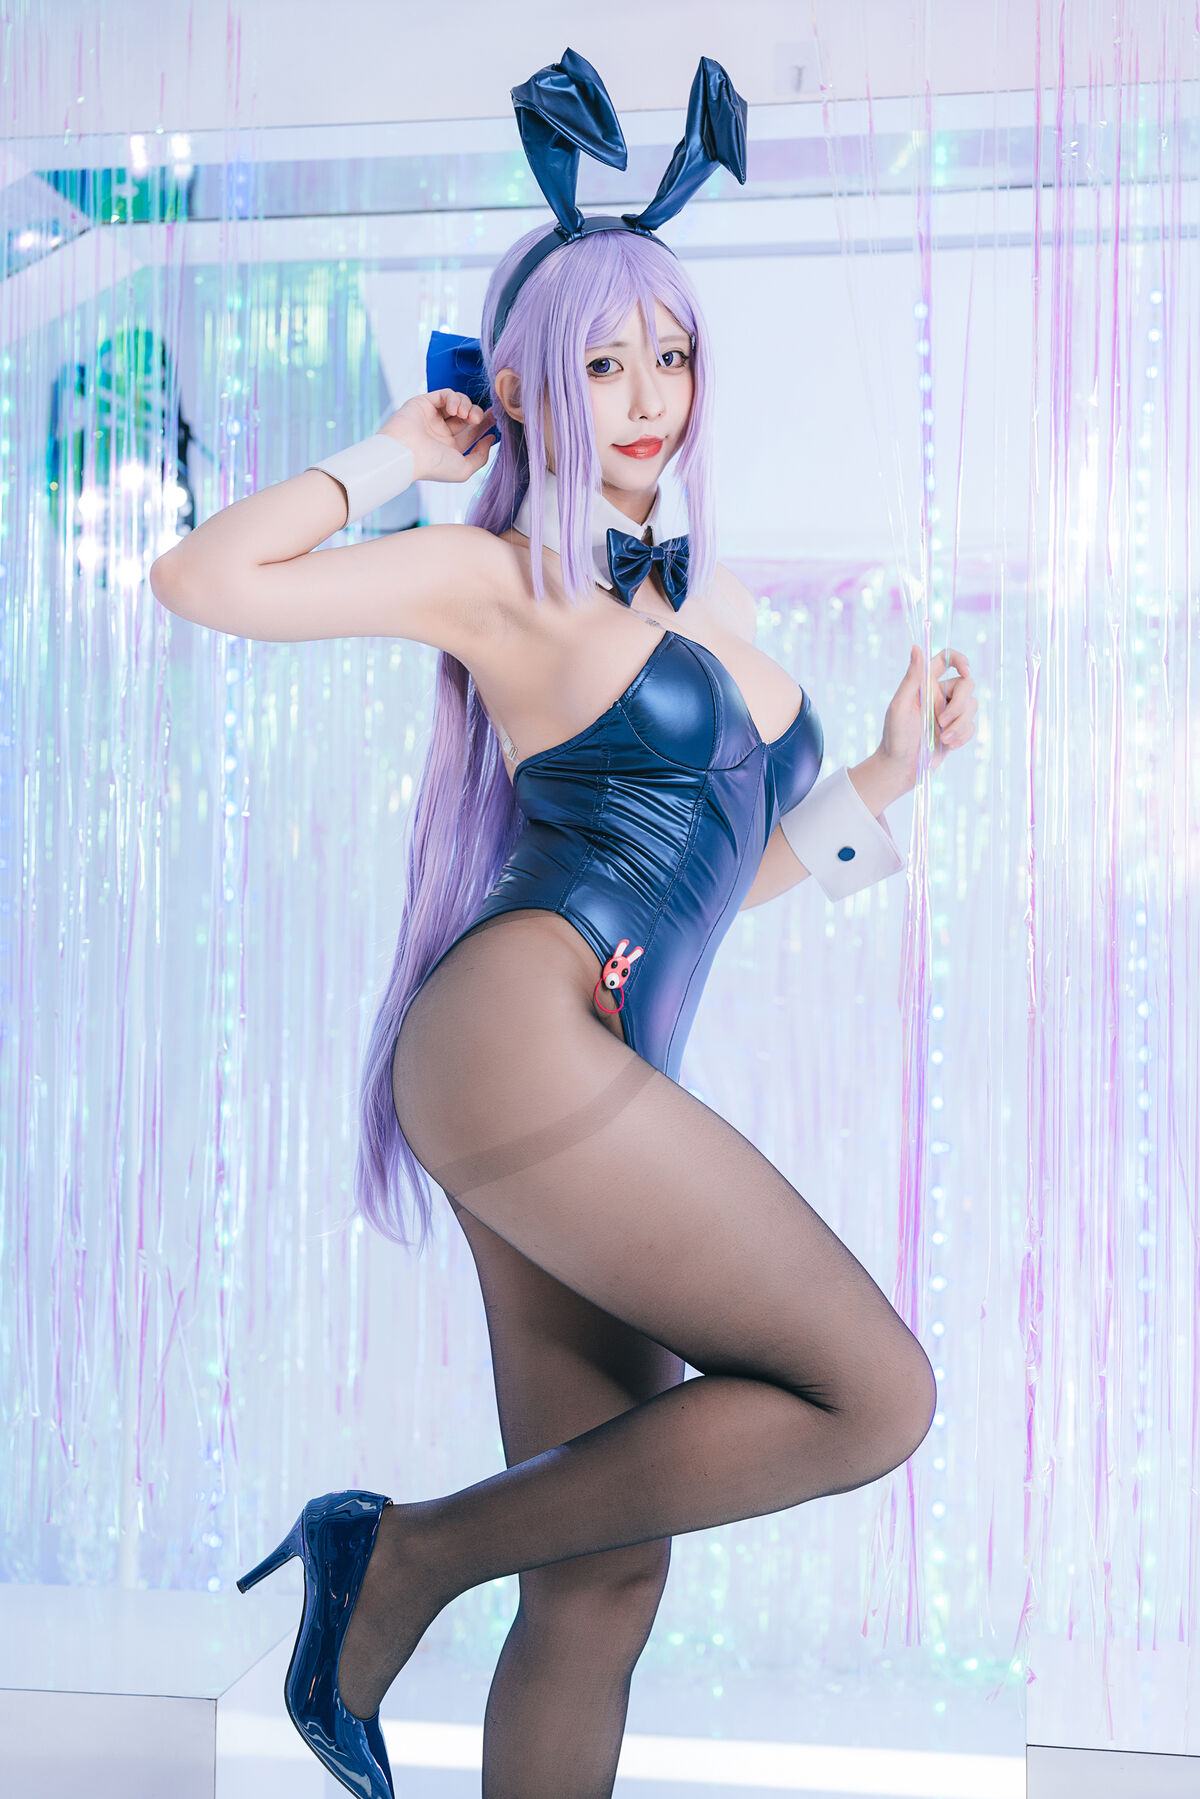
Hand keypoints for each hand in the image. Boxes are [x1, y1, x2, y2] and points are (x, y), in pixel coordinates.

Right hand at [378, 389, 499, 483]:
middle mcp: (442, 431)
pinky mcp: (424, 403)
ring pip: (458, 402)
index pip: (472, 431)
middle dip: (478, 413)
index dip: (485, 424)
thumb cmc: (433, 466)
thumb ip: (480, 456)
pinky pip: (445, 394)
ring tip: (466, 415)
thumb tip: (490, 439)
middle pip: (467, 415)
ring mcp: (433, 416)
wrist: (406, 454)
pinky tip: (454, 410)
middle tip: (481, 417)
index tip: (496, 419)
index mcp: (450, 447)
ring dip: (467, 406)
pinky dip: (453, 398)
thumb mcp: (464, 469)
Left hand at [877, 645, 977, 792]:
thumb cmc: (895, 736)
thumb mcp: (900, 705)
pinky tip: (949, 745)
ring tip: (943, 738)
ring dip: (960, 724)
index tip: (965, 671)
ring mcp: (949, 713)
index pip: (946, 659)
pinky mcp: (956, 731)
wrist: (900, 768)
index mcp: (925, 685)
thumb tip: (916, 647)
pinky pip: (972, 726)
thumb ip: (911, 678)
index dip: (959, 659)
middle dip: (959, 705)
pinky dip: (963, 736)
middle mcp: (940, 695)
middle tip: (941, 721)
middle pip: (967, 685)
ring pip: (972, 706)